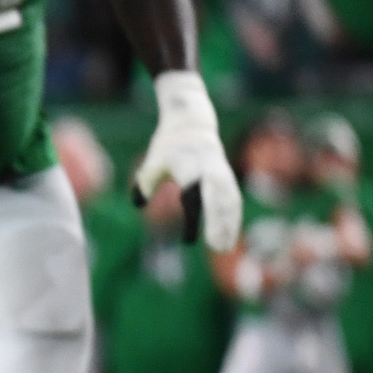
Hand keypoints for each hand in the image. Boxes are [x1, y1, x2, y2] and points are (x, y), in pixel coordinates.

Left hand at [132, 72, 240, 250]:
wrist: (191, 123)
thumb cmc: (168, 145)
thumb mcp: (153, 162)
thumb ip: (146, 182)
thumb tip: (139, 203)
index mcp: (191, 168)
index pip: (194, 201)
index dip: (193, 222)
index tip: (188, 242)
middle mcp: (210, 172)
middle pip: (218, 202)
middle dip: (219, 226)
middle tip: (216, 249)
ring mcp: (222, 174)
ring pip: (230, 203)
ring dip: (230, 225)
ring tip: (225, 247)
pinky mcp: (227, 177)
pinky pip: (233, 199)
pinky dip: (233, 217)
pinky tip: (231, 234)